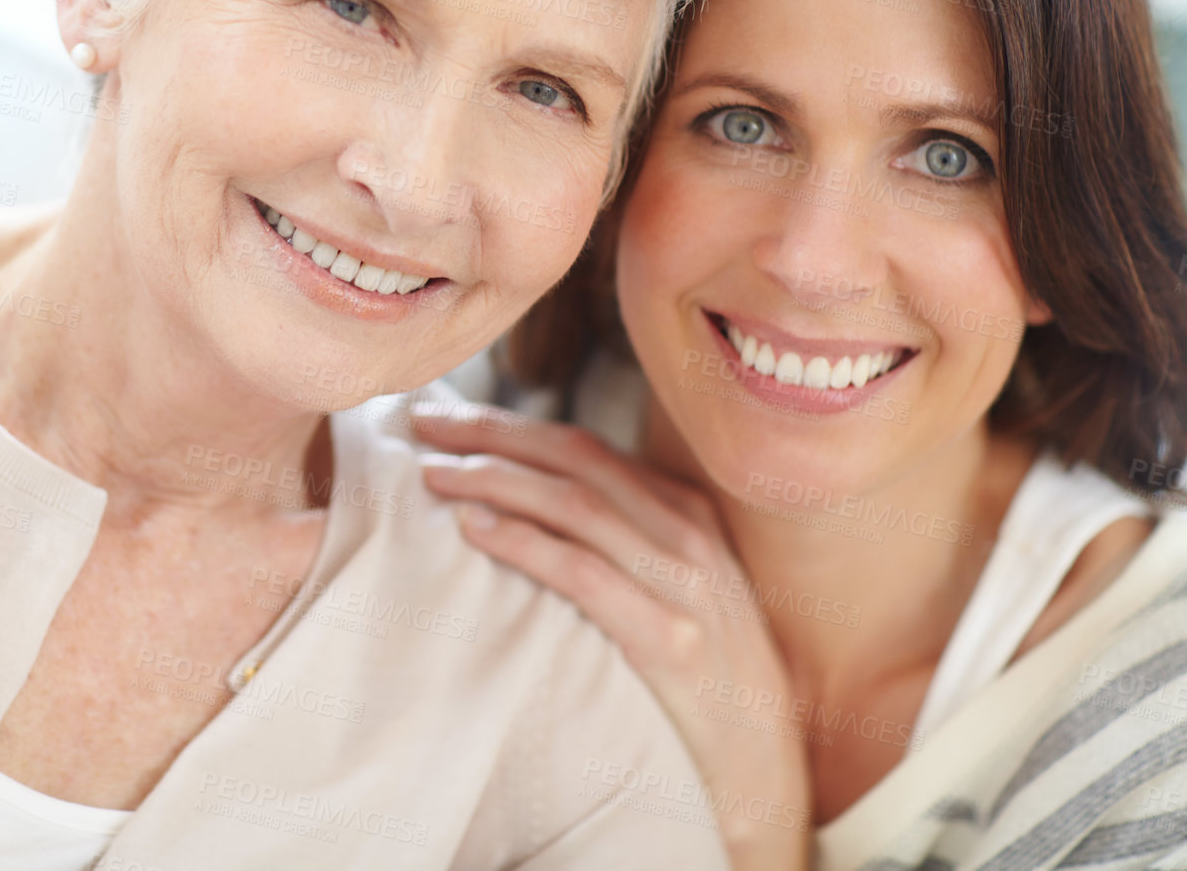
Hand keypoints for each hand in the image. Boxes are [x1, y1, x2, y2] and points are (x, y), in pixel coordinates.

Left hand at [412, 404, 812, 870]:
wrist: (764, 769)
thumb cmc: (701, 680)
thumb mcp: (673, 588)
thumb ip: (619, 541)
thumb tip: (525, 504)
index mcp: (685, 511)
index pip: (582, 447)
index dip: (507, 426)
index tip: (443, 418)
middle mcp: (687, 532)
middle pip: (573, 459)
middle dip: (490, 434)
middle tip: (422, 425)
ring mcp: (683, 583)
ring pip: (575, 504)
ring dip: (495, 480)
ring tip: (432, 475)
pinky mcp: (670, 639)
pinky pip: (584, 573)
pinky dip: (524, 543)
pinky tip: (474, 531)